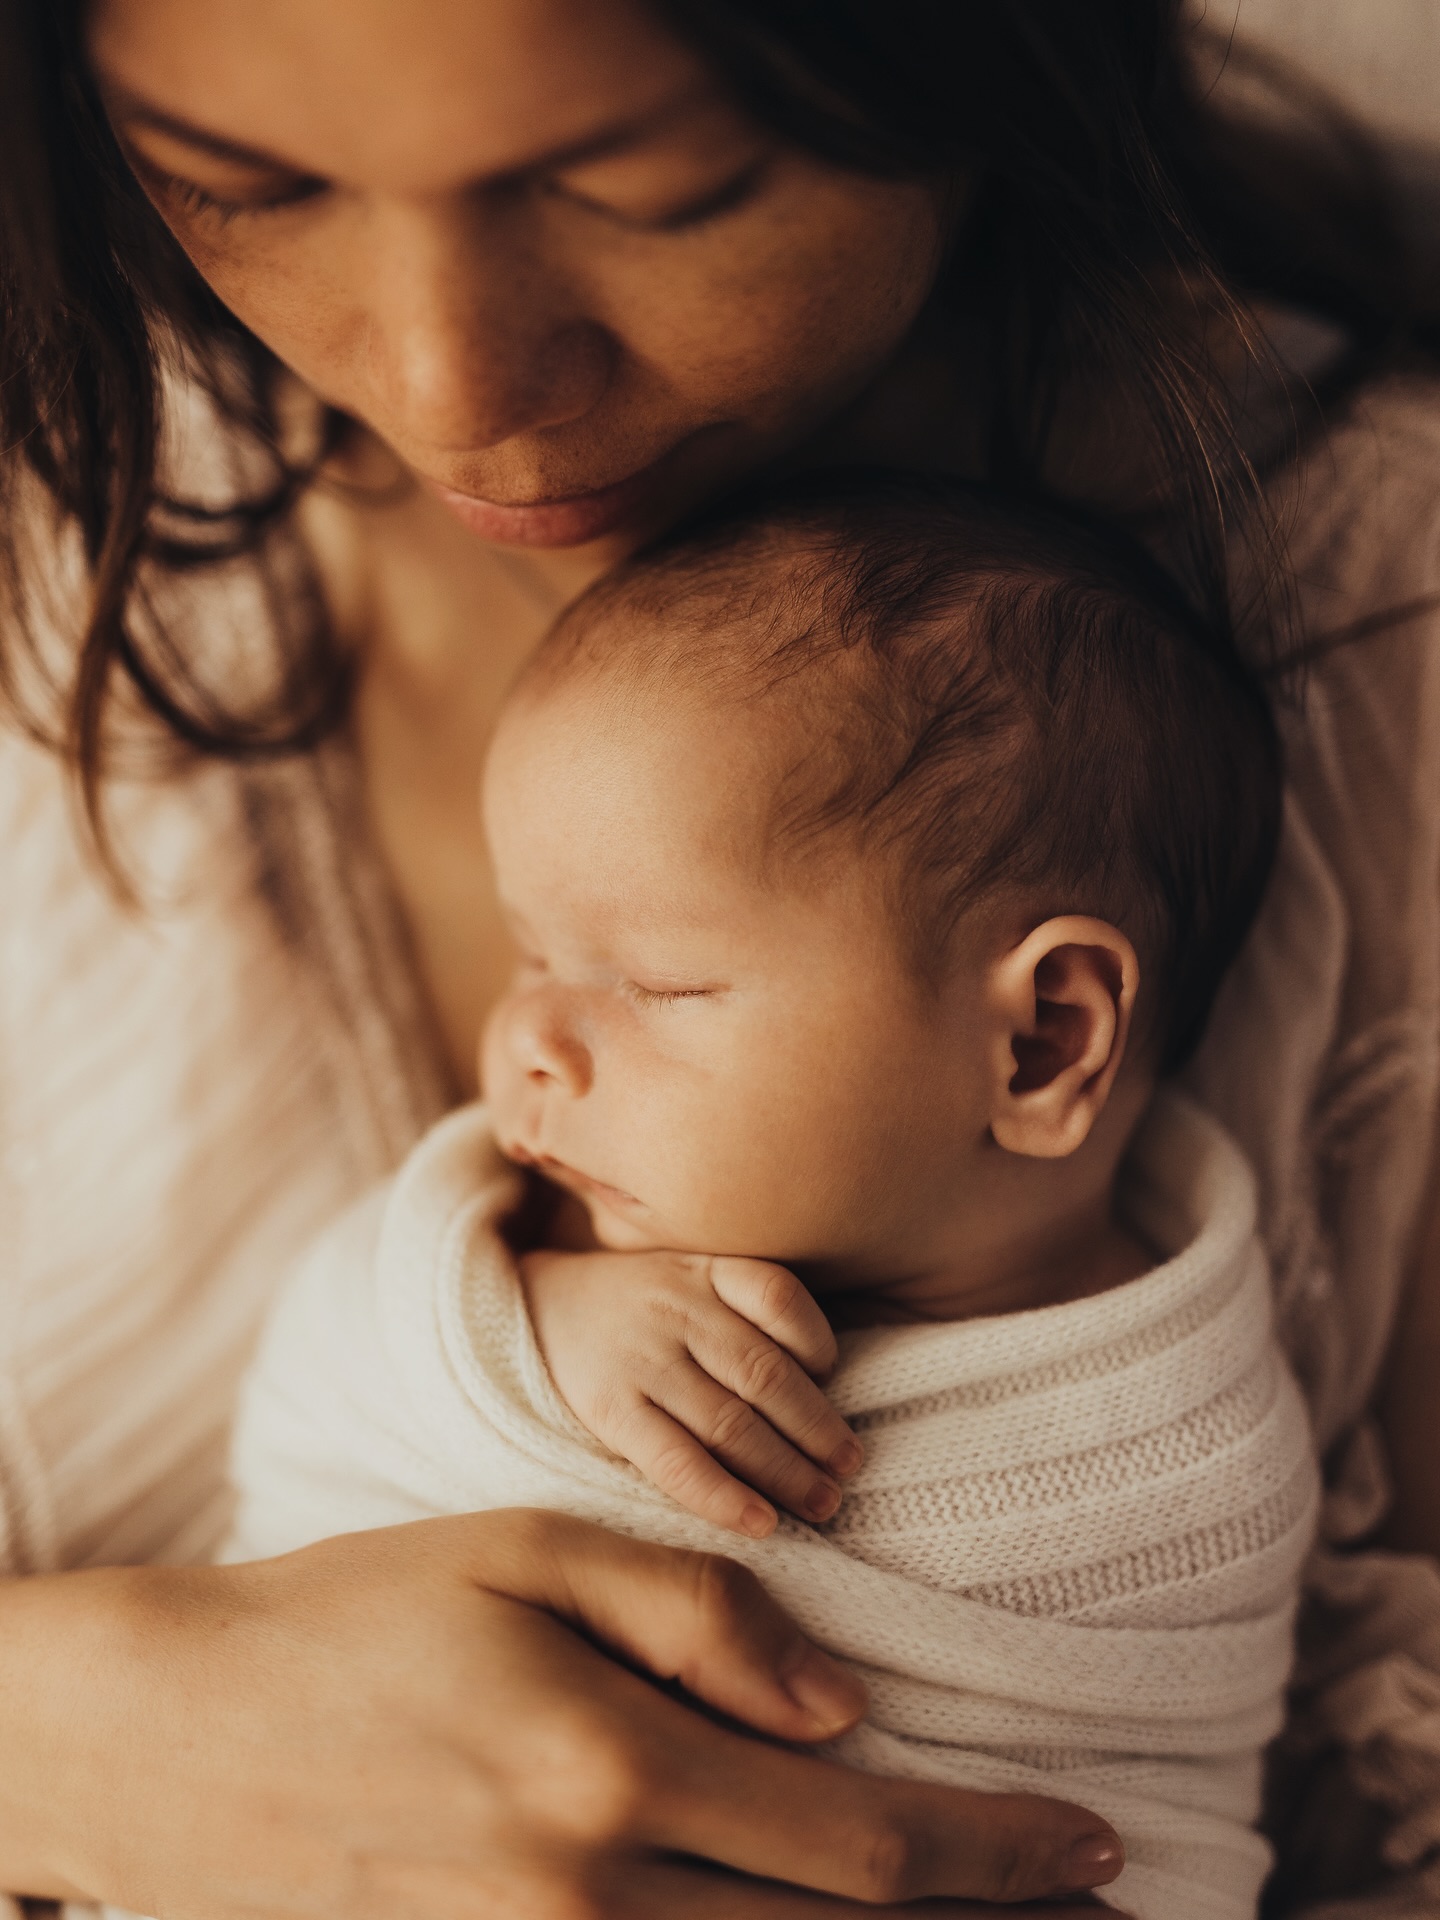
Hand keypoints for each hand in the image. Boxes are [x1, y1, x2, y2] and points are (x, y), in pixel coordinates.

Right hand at [0, 1510, 1124, 1916]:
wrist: (174, 1734)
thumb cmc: (361, 1610)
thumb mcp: (527, 1550)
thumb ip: (696, 1612)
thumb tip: (839, 1708)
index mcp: (609, 1767)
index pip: (859, 1837)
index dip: (995, 1849)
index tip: (1095, 1840)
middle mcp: (585, 1897)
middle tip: (1092, 1900)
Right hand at [521, 1246, 862, 1534]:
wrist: (529, 1306)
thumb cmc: (635, 1305)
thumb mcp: (687, 1277)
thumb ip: (743, 1312)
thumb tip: (824, 1384)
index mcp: (703, 1271)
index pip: (779, 1297)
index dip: (820, 1343)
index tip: (837, 1384)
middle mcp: (676, 1310)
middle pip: (766, 1375)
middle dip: (819, 1429)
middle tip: (850, 1470)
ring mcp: (642, 1360)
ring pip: (731, 1423)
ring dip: (786, 1471)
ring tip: (823, 1503)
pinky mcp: (610, 1409)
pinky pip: (676, 1460)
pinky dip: (724, 1496)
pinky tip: (760, 1523)